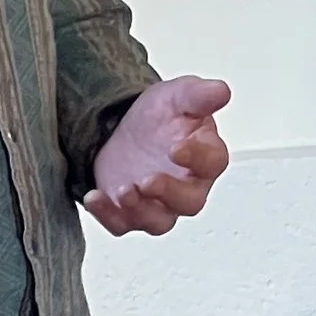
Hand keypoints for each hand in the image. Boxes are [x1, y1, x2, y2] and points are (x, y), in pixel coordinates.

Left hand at [86, 75, 230, 237]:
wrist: (124, 124)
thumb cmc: (161, 115)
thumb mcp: (178, 95)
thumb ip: (199, 95)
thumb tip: (221, 90)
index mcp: (205, 155)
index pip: (212, 163)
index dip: (197, 159)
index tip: (176, 149)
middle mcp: (187, 186)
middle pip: (189, 202)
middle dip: (169, 194)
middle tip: (149, 180)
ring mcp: (159, 203)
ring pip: (158, 221)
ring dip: (140, 211)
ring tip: (123, 191)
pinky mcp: (130, 212)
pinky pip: (122, 225)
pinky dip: (108, 216)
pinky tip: (94, 198)